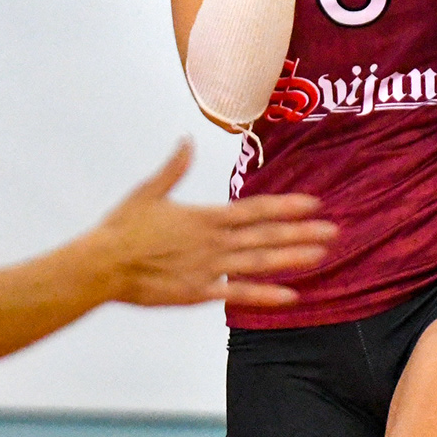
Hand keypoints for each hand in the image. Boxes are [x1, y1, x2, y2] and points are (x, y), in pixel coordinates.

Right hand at [93, 139, 336, 307]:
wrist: (102, 265)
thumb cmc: (122, 227)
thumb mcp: (149, 191)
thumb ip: (173, 168)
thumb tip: (186, 141)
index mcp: (204, 217)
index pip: (254, 209)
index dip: (286, 206)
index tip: (314, 203)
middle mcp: (213, 242)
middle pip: (265, 235)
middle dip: (302, 232)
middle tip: (334, 231)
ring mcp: (207, 269)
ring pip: (258, 263)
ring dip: (292, 259)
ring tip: (322, 256)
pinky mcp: (197, 293)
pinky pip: (237, 295)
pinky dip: (265, 295)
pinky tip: (291, 295)